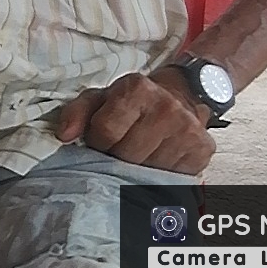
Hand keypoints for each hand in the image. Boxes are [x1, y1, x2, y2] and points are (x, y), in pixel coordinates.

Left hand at [56, 68, 215, 173]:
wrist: (181, 94)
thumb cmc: (134, 101)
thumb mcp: (102, 97)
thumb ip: (77, 112)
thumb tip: (64, 135)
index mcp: (137, 89)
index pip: (105, 131)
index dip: (97, 141)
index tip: (101, 140)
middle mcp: (166, 108)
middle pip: (126, 155)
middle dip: (117, 157)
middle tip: (120, 149)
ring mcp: (187, 130)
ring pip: (148, 171)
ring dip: (138, 169)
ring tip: (139, 153)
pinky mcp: (202, 150)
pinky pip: (171, 178)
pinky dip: (160, 175)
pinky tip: (158, 159)